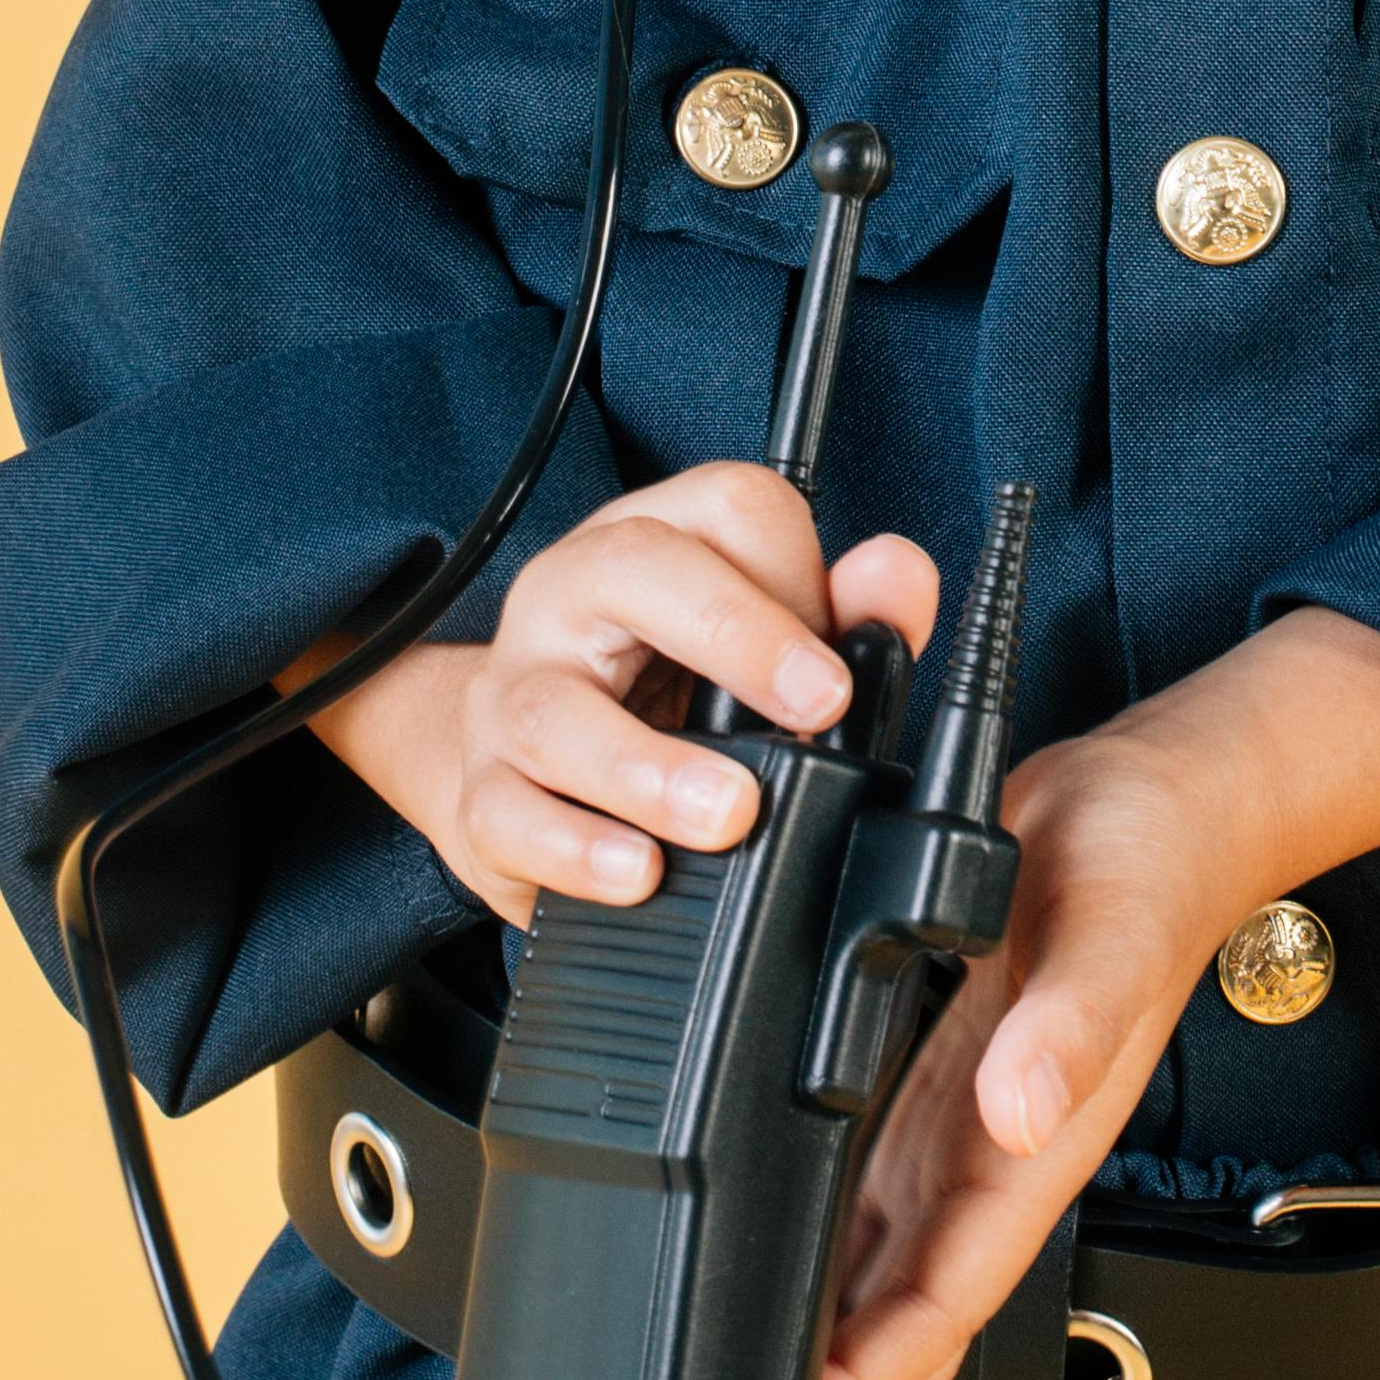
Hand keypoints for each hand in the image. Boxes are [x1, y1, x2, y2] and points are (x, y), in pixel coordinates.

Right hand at [298, 463, 940, 923]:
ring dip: (649, 767)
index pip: (725, 506)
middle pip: (629, 568)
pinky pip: (506, 815)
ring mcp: (515, 690)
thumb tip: (898, 576)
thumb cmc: (665, 686)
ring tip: (730, 814)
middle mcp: (571, 592)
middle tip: (816, 710)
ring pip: (554, 708)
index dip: (797, 575)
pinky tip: (639, 872)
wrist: (529, 761)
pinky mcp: (481, 791)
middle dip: (734, 634)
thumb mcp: (762, 642)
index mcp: (654, 536)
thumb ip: (844, 613)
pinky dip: (576, 851)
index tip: (840, 667)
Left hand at [806, 709, 1240, 1379]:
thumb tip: (1021, 1111)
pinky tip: (742, 1247)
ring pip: (869, 1272)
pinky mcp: (922, 1084)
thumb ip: (1070, 1026)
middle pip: (894, 1322)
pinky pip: (855, 1190)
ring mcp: (950, 1131)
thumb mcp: (1109, 934)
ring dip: (808, 1333)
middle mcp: (984, 1160)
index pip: (938, 1312)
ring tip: (708, 1365)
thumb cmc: (1149, 866)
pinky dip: (803, 1239)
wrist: (1156, 800)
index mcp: (1027, 1154)